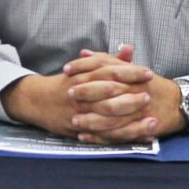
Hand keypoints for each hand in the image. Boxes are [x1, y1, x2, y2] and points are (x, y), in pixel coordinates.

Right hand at [1, 46, 185, 143]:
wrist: (37, 100)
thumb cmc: (66, 83)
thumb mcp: (84, 68)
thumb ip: (109, 60)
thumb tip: (129, 49)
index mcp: (85, 76)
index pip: (110, 71)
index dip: (131, 73)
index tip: (149, 74)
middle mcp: (83, 94)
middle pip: (110, 95)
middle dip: (131, 97)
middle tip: (149, 97)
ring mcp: (81, 113)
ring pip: (108, 118)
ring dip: (131, 121)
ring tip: (151, 121)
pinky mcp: (80, 130)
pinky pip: (104, 136)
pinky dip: (122, 138)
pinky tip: (140, 139)